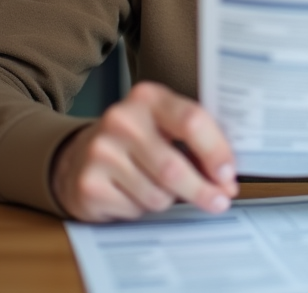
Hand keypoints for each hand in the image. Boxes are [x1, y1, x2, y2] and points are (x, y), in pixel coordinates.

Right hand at [50, 81, 237, 221]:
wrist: (78, 156)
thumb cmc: (136, 141)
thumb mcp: (165, 126)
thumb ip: (196, 142)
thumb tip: (226, 178)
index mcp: (148, 97)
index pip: (191, 121)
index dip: (216, 151)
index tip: (228, 174)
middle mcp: (121, 120)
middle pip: (174, 166)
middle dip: (202, 189)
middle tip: (219, 201)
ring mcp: (101, 152)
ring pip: (157, 194)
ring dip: (169, 200)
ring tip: (159, 188)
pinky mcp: (89, 184)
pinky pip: (135, 210)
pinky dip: (143, 209)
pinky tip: (133, 194)